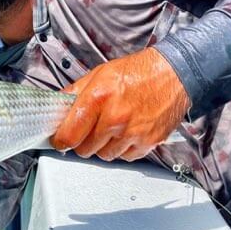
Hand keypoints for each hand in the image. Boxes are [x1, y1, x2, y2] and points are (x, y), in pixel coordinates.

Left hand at [50, 47, 189, 161]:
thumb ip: (75, 92)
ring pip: (104, 155)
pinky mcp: (149, 142)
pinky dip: (122, 149)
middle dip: (82, 142)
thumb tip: (58, 107)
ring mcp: (133, 133)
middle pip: (85, 149)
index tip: (60, 140)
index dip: (61, 141)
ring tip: (109, 129)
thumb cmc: (136, 72)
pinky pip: (125, 157)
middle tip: (87, 130)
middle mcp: (115, 118)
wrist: (173, 74)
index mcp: (98, 98)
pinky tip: (125, 133)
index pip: (69, 135)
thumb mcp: (99, 74)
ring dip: (102, 146)